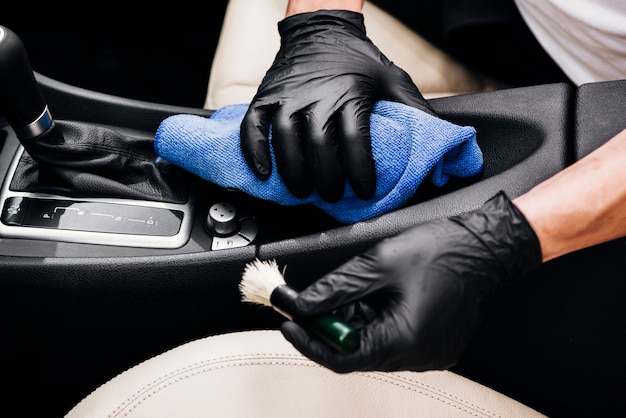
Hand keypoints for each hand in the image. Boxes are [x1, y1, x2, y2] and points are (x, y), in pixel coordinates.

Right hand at [240, 10, 435, 202]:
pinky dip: (254, 151)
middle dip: (327, 180)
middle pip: (319, 147)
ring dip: (293, 173)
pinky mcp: (266, 97)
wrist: (321, 30)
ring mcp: (288, 97)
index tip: (365, 191)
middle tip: (333, 197)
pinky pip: (254, 127)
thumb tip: (443, 139)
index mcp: (350, 94)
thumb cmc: (358, 60)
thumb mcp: (393, 79)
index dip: (360, 171)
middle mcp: (317, 96)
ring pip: (286, 141)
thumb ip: (414, 109)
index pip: (355, 141)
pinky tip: (263, 172)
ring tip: (303, 192)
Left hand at [281, 191, 541, 371]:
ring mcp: (427, 353)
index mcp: (404, 340)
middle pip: (356, 352)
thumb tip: (299, 304)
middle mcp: (417, 356)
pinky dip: (373, 321)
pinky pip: (391, 339)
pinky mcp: (432, 344)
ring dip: (352, 321)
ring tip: (356, 288)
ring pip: (372, 345)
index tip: (288, 321)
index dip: (309, 340)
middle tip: (313, 298)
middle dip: (329, 325)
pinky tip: (375, 295)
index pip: (341, 357)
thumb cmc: (441, 251)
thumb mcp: (377, 263)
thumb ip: (334, 289)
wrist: (485, 247)